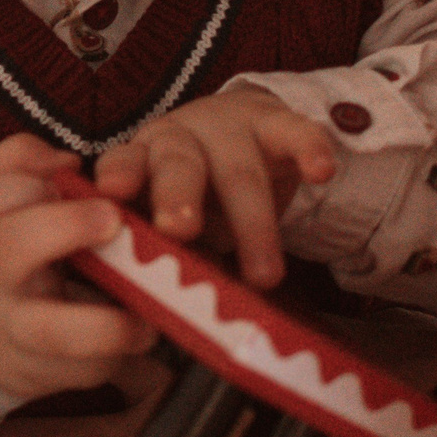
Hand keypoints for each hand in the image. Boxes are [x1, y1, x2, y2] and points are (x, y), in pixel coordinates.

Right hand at [0, 135, 154, 401]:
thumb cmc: (7, 245)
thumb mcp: (0, 197)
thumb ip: (24, 162)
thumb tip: (67, 161)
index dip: (26, 183)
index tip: (70, 174)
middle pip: (6, 252)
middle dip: (63, 228)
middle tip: (113, 218)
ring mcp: (14, 330)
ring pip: (47, 329)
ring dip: (101, 317)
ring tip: (144, 302)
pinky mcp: (47, 371)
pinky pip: (83, 367)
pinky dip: (118, 349)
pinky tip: (144, 328)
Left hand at [90, 89, 335, 286]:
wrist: (239, 129)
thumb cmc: (195, 192)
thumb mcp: (168, 218)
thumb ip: (159, 251)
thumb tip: (148, 313)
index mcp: (143, 158)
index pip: (125, 163)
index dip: (120, 175)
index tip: (114, 191)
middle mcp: (180, 137)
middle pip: (178, 165)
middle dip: (178, 196)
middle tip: (179, 230)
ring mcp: (229, 127)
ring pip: (240, 171)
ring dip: (254, 223)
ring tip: (263, 276)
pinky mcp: (276, 122)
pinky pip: (295, 132)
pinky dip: (310, 149)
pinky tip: (322, 170)